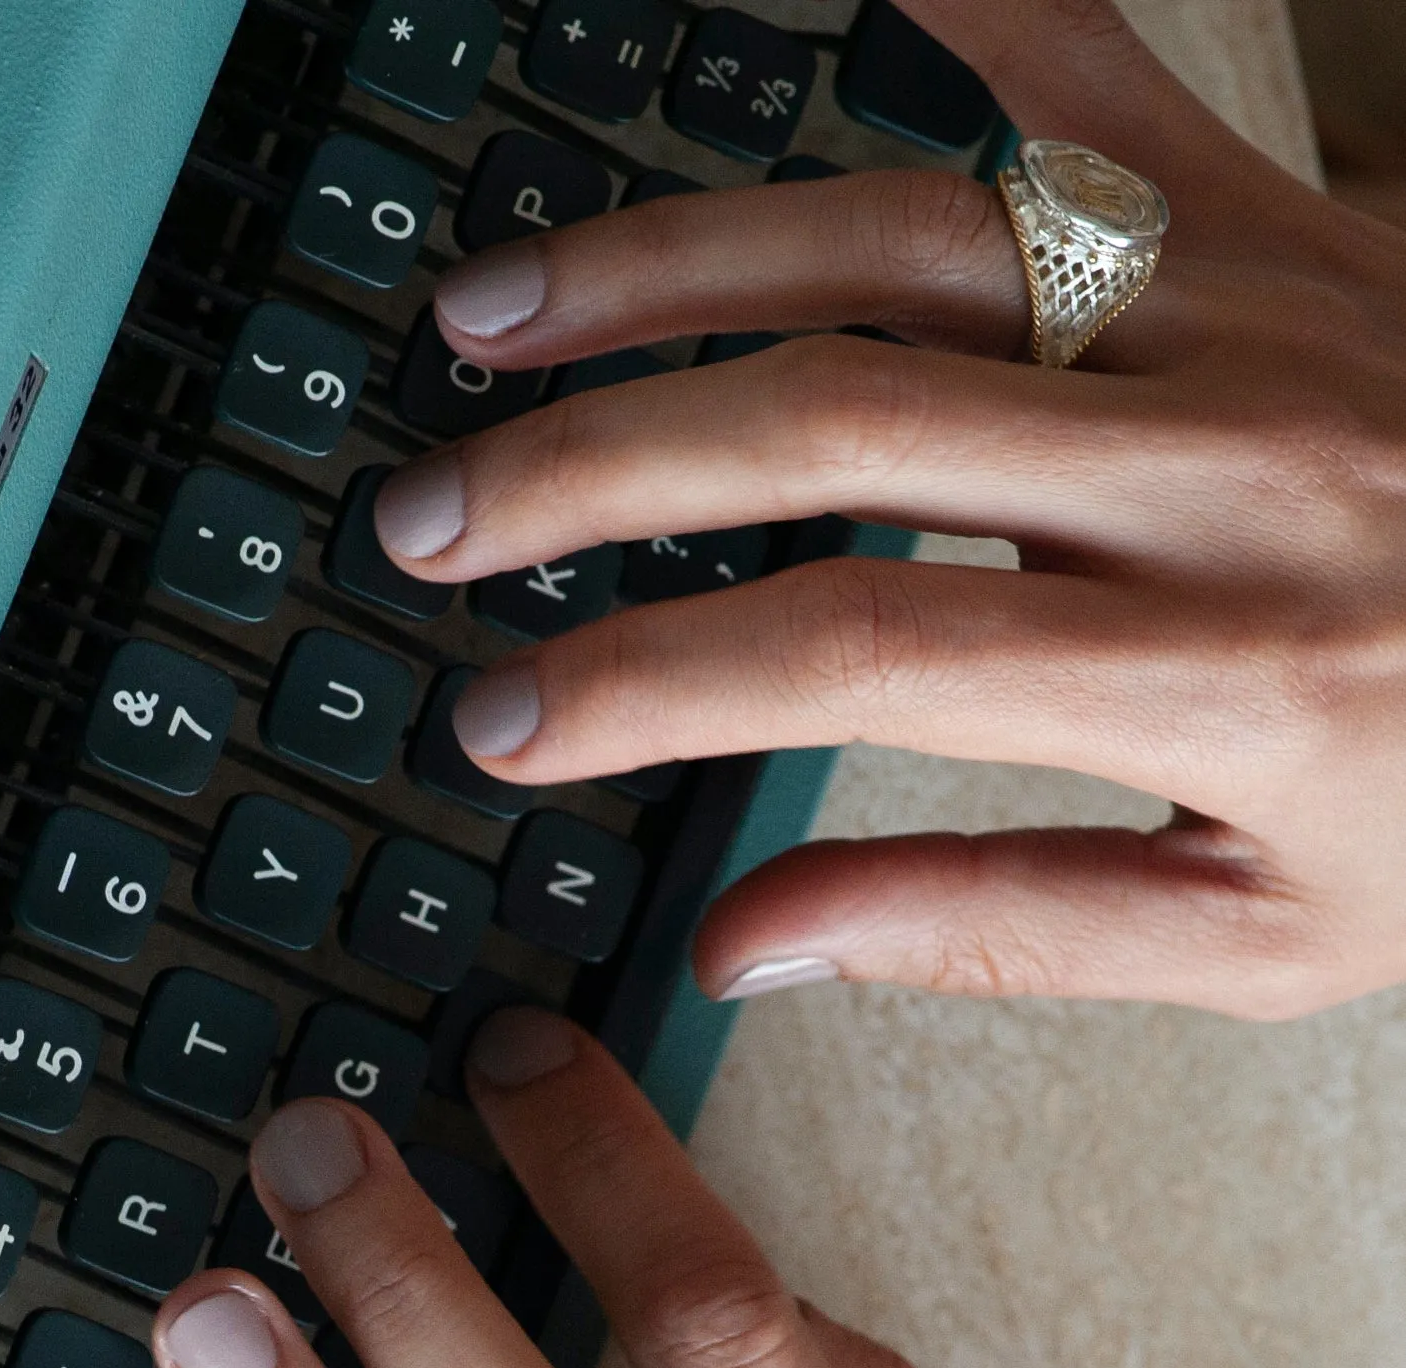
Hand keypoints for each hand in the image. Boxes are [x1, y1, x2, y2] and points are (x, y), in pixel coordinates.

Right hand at [366, 0, 1405, 1019]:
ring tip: (493, 313)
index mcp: (1218, 662)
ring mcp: (1249, 296)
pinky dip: (929, 8)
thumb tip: (743, 942)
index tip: (498, 720)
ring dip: (667, 265)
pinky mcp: (1274, 205)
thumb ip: (991, 932)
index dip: (641, 681)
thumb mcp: (1259, 934)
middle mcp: (1223, 455)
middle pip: (830, 414)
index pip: (853, 649)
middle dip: (588, 467)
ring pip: (899, 228)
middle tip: (427, 519)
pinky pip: (1076, 63)